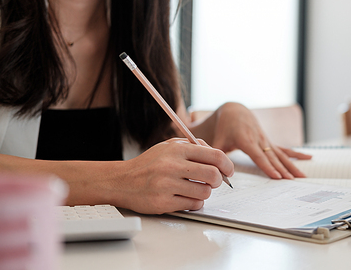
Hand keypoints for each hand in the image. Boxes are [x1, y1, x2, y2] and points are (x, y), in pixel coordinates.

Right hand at [113, 138, 233, 213]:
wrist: (122, 181)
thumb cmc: (149, 164)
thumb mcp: (169, 147)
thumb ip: (193, 147)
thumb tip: (219, 158)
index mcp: (177, 149)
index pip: (214, 155)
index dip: (227, 164)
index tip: (228, 170)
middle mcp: (172, 166)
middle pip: (213, 175)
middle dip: (218, 180)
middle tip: (213, 182)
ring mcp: (167, 185)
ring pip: (205, 192)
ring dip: (205, 192)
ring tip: (196, 189)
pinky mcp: (163, 202)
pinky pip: (193, 205)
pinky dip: (194, 202)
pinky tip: (186, 197)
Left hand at [209, 102, 311, 178]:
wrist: (235, 111)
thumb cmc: (225, 127)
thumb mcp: (218, 140)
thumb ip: (216, 155)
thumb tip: (216, 172)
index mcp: (246, 139)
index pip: (258, 155)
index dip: (268, 166)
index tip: (277, 176)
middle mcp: (259, 139)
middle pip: (273, 157)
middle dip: (283, 170)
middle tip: (292, 181)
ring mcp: (266, 140)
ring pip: (281, 154)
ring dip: (292, 165)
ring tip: (302, 176)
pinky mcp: (270, 141)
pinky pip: (285, 149)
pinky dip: (296, 155)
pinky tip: (308, 159)